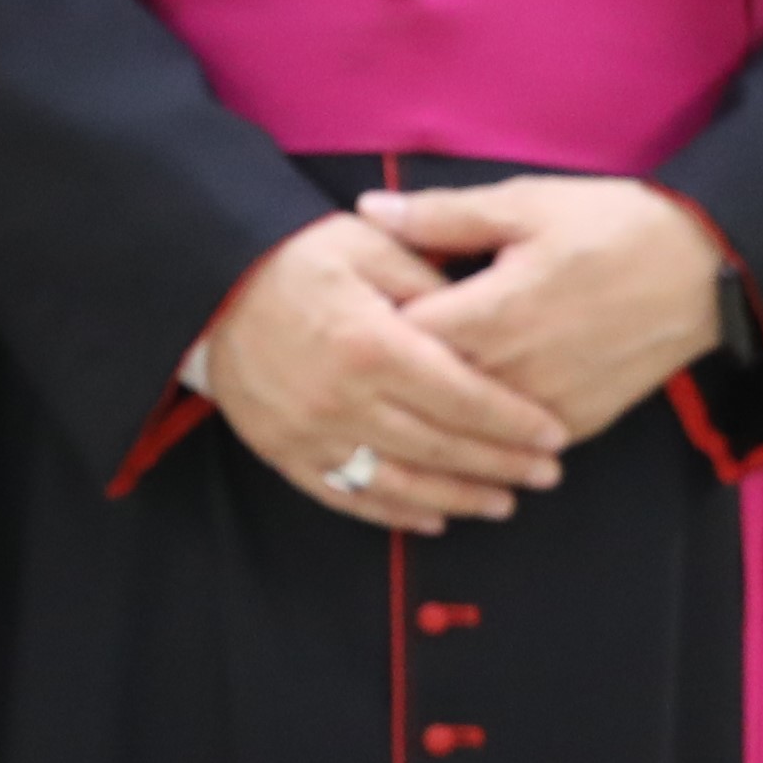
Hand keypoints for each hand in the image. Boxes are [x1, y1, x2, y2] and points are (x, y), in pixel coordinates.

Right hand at [200, 207, 569, 534]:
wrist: (208, 285)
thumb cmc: (297, 257)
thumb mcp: (370, 245)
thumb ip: (430, 283)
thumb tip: (485, 318)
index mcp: (372, 344)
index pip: (461, 396)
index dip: (513, 421)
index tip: (555, 435)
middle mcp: (343, 399)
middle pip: (440, 445)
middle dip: (501, 464)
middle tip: (547, 475)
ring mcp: (311, 434)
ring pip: (401, 481)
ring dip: (459, 497)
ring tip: (504, 503)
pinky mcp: (285, 453)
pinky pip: (348, 495)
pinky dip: (395, 511)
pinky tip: (434, 517)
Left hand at [350, 176, 727, 443]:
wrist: (707, 270)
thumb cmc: (613, 225)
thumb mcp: (527, 204)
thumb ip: (442, 216)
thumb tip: (368, 212)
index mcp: (488, 314)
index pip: (396, 340)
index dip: (365, 329)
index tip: (346, 319)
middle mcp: (511, 373)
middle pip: (421, 395)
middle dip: (387, 381)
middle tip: (355, 366)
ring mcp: (544, 409)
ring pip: (462, 431)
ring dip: (428, 419)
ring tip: (393, 404)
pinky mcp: (574, 427)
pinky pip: (509, 445)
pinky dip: (479, 438)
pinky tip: (455, 425)